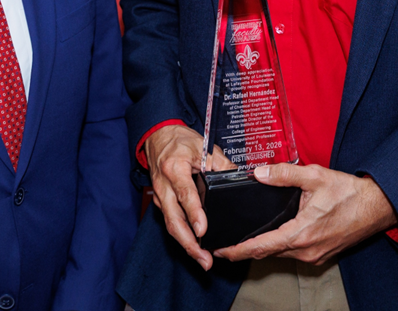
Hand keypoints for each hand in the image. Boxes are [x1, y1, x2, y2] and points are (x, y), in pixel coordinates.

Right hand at [143, 126, 230, 272]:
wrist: (157, 136)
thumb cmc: (180, 141)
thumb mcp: (203, 146)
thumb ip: (222, 164)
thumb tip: (240, 180)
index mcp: (174, 168)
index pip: (185, 194)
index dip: (194, 214)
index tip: (202, 231)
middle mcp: (164, 185)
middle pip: (173, 219)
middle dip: (188, 243)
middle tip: (204, 259)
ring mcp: (160, 194)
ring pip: (170, 224)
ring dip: (185, 244)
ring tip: (202, 260)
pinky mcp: (161, 201)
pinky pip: (171, 221)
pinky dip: (182, 236)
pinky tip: (195, 247)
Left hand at [218, 163, 397, 267]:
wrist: (378, 207)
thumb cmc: (349, 193)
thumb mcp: (314, 176)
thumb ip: (283, 174)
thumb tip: (258, 173)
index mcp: (302, 233)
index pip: (262, 246)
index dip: (239, 250)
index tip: (221, 252)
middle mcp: (308, 249)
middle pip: (268, 253)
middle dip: (245, 250)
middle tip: (224, 243)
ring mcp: (316, 254)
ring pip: (281, 254)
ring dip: (262, 249)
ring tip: (241, 240)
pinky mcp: (322, 253)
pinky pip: (293, 253)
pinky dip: (278, 247)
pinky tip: (267, 238)